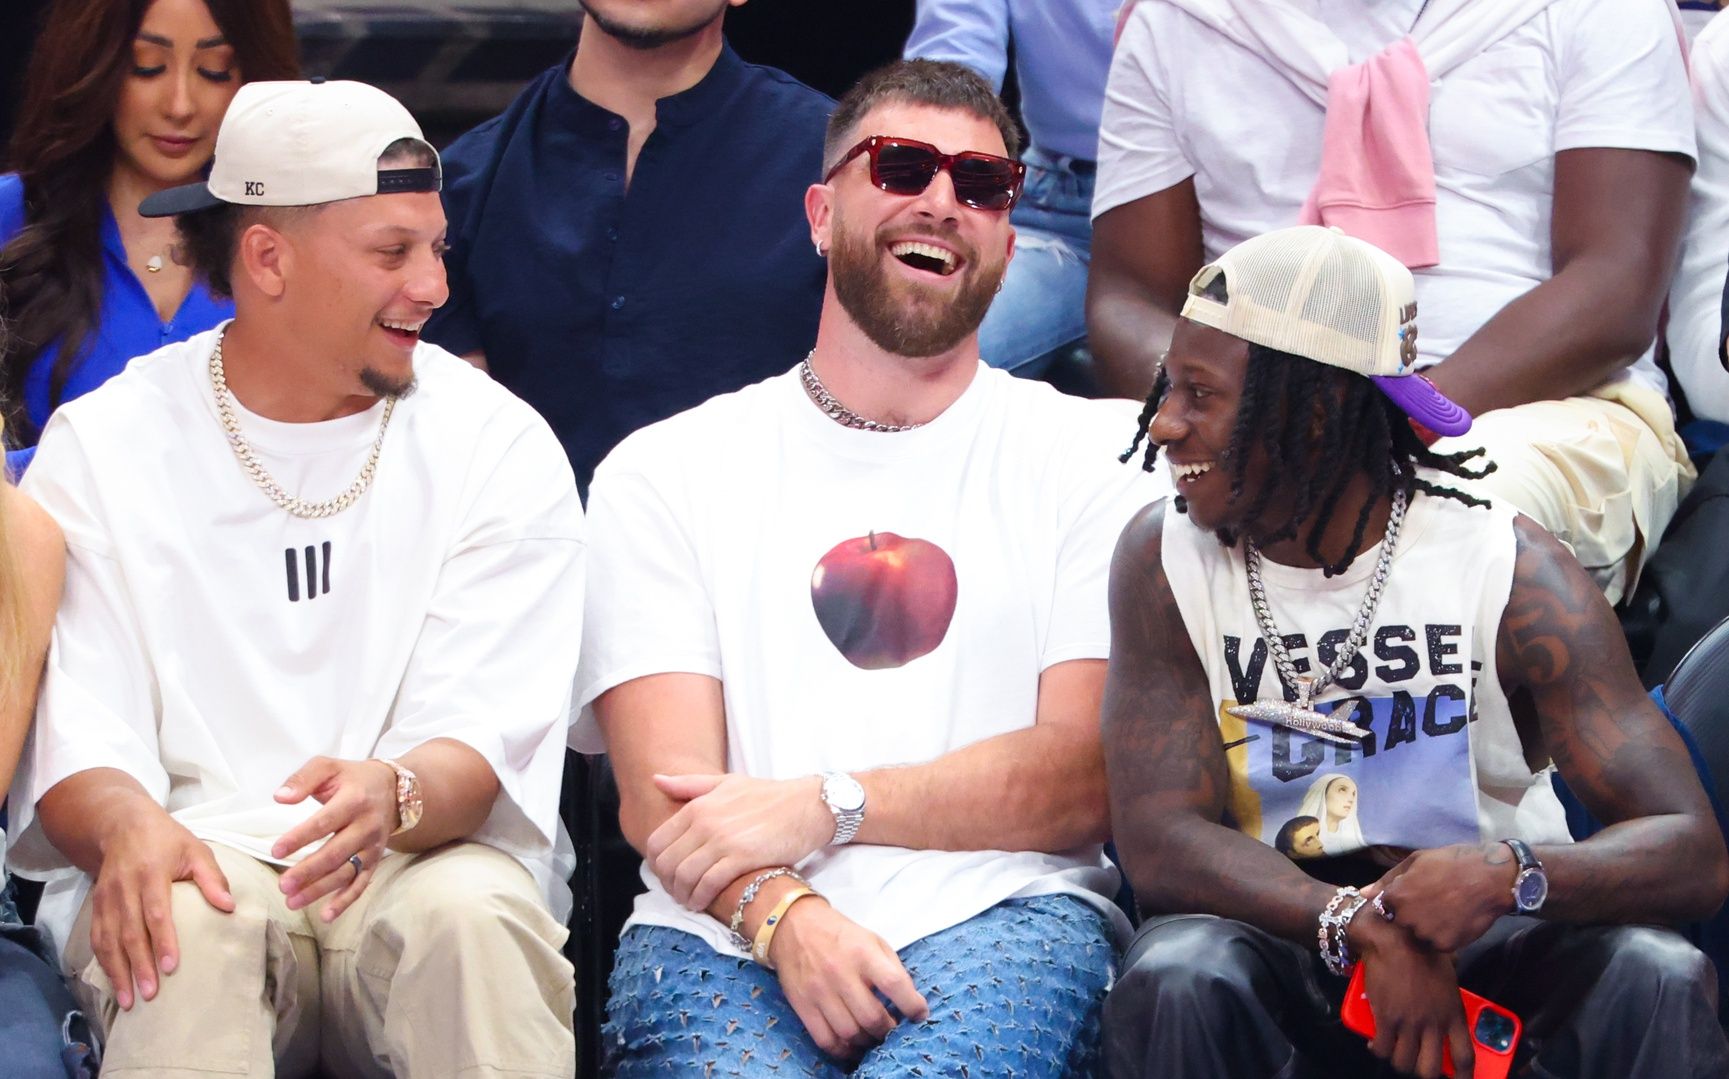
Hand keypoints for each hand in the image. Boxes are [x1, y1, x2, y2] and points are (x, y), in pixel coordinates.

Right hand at [88, 807, 233, 1009]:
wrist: (122, 825)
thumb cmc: (167, 840)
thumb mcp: (195, 850)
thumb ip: (212, 878)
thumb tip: (229, 907)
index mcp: (151, 872)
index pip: (156, 912)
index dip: (162, 940)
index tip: (171, 966)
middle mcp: (125, 888)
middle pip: (130, 932)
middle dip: (139, 965)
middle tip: (151, 994)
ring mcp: (106, 898)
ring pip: (109, 940)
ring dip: (118, 971)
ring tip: (129, 1000)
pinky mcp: (96, 906)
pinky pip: (97, 938)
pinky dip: (104, 963)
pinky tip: (115, 982)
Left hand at [271, 757, 397, 921]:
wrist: (393, 789)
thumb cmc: (352, 778)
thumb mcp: (328, 767)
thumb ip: (302, 779)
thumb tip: (280, 798)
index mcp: (354, 800)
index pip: (324, 822)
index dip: (300, 838)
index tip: (276, 851)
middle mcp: (366, 825)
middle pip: (336, 853)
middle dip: (308, 871)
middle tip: (283, 885)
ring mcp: (373, 846)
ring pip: (346, 872)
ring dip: (320, 890)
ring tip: (292, 901)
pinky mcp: (375, 860)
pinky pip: (362, 883)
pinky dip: (346, 901)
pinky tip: (327, 915)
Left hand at [646, 773, 832, 910]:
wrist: (808, 806)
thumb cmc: (769, 795)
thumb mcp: (727, 783)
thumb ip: (689, 785)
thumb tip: (656, 780)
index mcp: (698, 806)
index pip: (657, 841)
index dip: (656, 864)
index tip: (667, 875)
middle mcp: (705, 822)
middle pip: (667, 863)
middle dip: (667, 883)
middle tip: (677, 891)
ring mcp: (723, 840)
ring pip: (684, 876)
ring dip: (682, 894)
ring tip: (689, 900)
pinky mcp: (742, 858)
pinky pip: (708, 884)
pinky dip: (700, 898)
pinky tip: (702, 902)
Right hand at [768, 897, 929, 1059]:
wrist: (794, 925)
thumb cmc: (841, 935)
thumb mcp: (873, 940)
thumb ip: (892, 969)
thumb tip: (910, 1002)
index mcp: (863, 953)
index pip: (893, 984)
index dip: (912, 1005)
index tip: (920, 1015)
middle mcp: (841, 972)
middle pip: (871, 1017)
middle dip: (888, 1030)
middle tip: (892, 1030)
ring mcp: (819, 991)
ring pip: (850, 1032)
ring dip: (867, 1042)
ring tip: (873, 1036)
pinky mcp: (802, 1004)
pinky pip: (825, 1039)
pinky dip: (842, 1050)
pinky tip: (852, 1045)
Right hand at [1349, 915, 1475, 1078]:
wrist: (1394, 940)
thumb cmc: (1422, 950)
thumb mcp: (1448, 974)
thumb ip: (1450, 994)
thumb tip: (1450, 996)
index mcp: (1453, 1014)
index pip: (1464, 1057)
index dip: (1462, 1077)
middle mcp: (1433, 1024)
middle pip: (1430, 1069)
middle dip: (1423, 1073)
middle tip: (1418, 1066)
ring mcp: (1409, 1023)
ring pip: (1404, 1062)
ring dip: (1399, 1061)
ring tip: (1395, 1053)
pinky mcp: (1386, 1018)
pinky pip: (1382, 1048)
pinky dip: (1378, 1049)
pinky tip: (1376, 1043)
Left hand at [1369, 843, 1515, 953]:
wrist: (1491, 877)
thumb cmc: (1452, 863)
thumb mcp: (1416, 861)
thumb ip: (1388, 880)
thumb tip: (1363, 894)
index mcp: (1396, 897)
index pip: (1385, 907)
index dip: (1400, 901)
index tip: (1416, 894)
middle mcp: (1407, 918)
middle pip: (1401, 923)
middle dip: (1413, 914)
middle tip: (1434, 901)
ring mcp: (1426, 934)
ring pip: (1418, 935)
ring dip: (1427, 927)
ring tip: (1446, 909)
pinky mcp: (1446, 945)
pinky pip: (1437, 944)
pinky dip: (1444, 935)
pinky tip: (1455, 919)